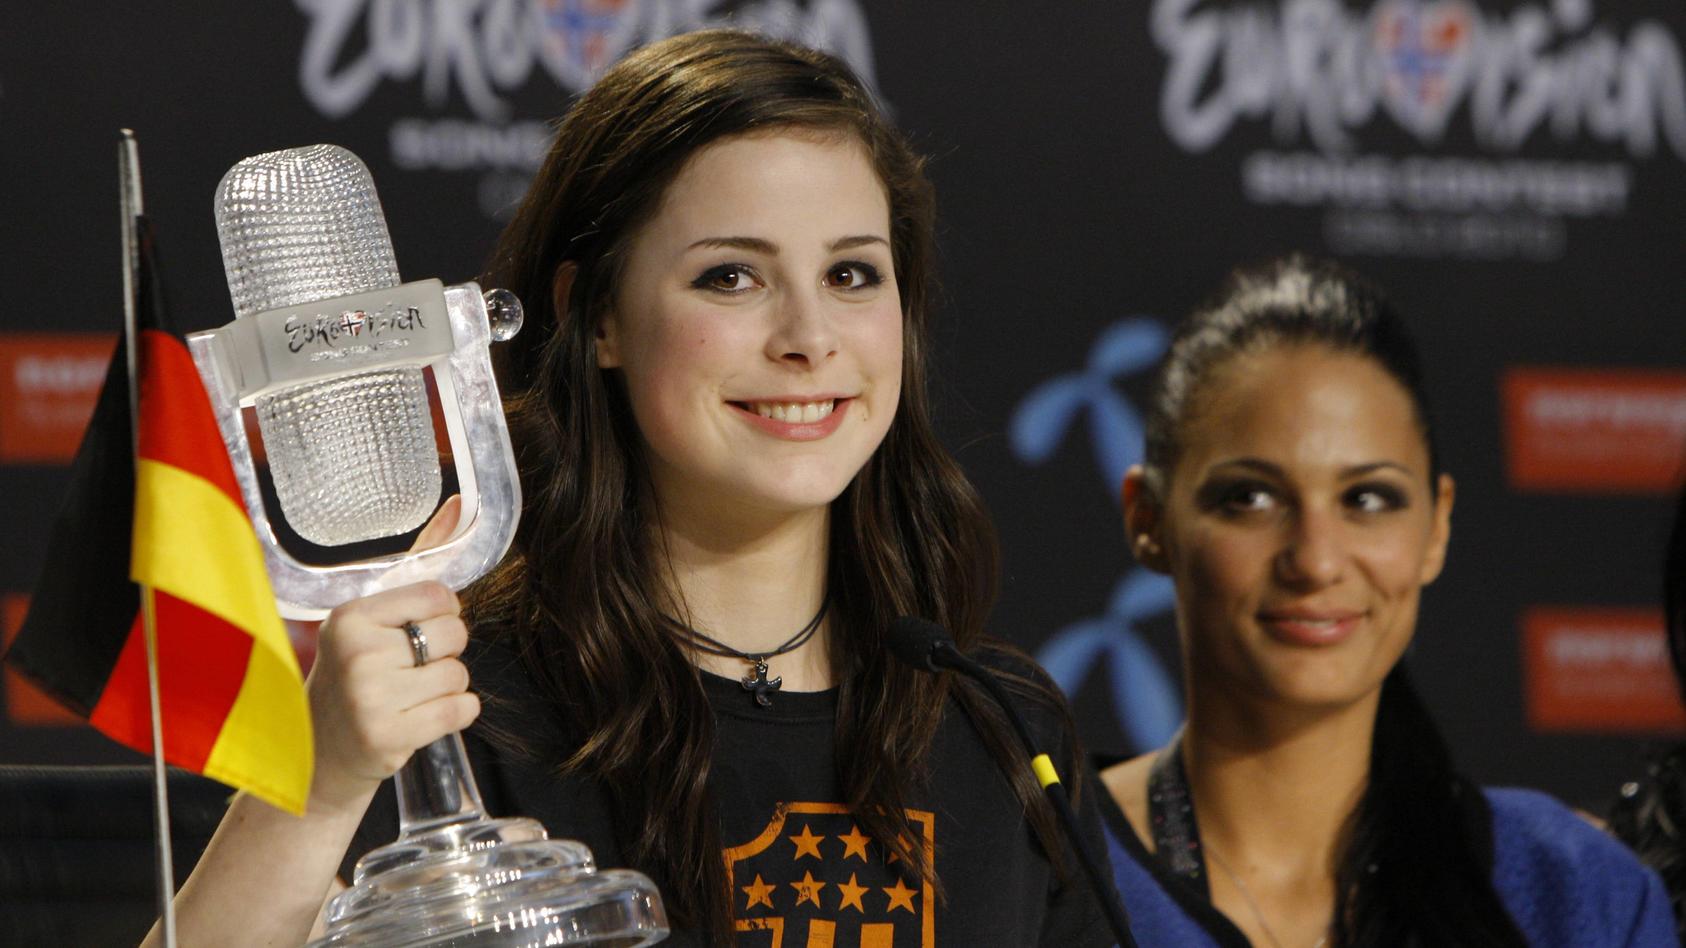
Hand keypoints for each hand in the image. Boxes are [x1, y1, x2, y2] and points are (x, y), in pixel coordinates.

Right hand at [303, 499, 477, 812]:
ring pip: (460, 675)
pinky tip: (422, 718)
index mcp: (350, 616)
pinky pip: (464, 710)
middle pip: (456, 636)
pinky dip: (456, 714)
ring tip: (409, 697)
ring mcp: (370, 699)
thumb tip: (461, 503)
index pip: (439, 596)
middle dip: (445, 654)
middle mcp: (357, 654)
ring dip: (446, 688)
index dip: (441, 616)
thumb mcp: (372, 619)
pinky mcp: (388, 737)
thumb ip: (419, 562)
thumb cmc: (356, 677)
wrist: (320, 755)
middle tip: (409, 671)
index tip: (414, 633)